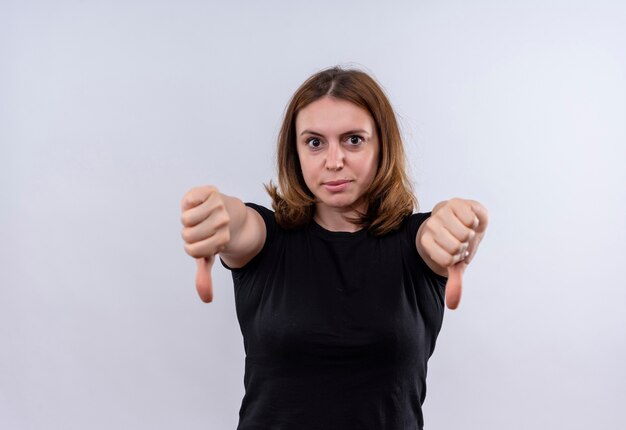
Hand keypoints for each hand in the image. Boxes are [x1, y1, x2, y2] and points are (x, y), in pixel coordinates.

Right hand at [180, 186, 230, 301]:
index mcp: (223, 239)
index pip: (192, 251)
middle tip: (201, 228)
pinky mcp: (211, 191)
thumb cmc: (214, 235)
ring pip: (186, 219)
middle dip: (190, 233)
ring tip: (200, 217)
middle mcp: (223, 222)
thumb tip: (207, 299)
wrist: (230, 211)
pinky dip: (188, 204)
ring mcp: (219, 206)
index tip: (204, 241)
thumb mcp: (208, 255)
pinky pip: (188, 202)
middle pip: (188, 235)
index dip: (193, 246)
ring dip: (188, 218)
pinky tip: (197, 204)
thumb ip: (205, 276)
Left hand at [420, 198, 488, 308]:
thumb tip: (453, 306)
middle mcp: (430, 226)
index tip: (454, 253)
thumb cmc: (457, 242)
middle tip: (461, 242)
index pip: (446, 260)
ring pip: (464, 233)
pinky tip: (469, 221)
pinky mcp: (455, 202)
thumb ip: (454, 283)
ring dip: (470, 235)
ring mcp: (441, 213)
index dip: (456, 258)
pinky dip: (475, 223)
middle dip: (465, 247)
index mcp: (426, 241)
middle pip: (456, 247)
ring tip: (465, 231)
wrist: (461, 219)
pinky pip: (470, 218)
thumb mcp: (456, 264)